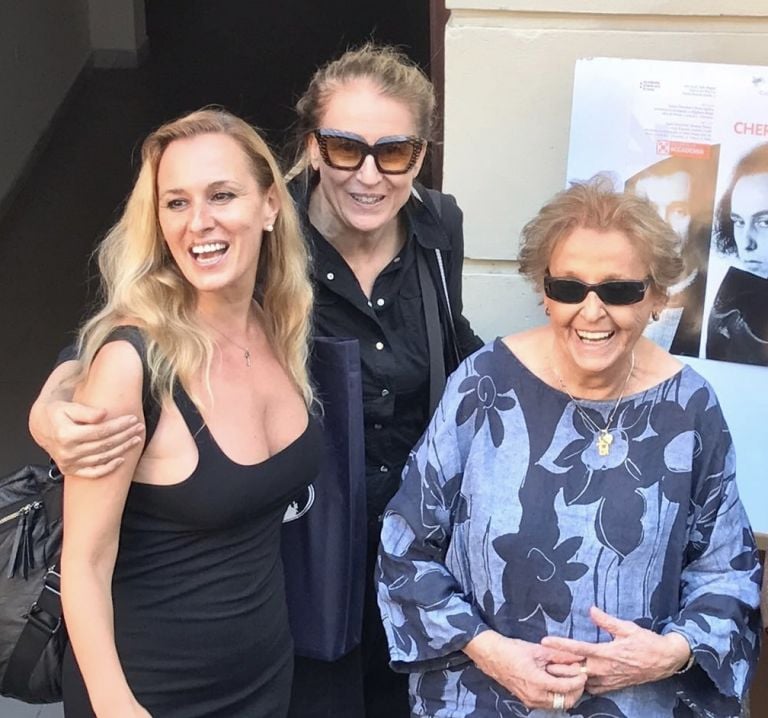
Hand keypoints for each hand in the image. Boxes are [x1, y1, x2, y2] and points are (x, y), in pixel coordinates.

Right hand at [34, 400, 143, 477]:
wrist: (41, 426)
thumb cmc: (57, 413)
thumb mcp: (68, 407)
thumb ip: (86, 411)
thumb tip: (104, 414)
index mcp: (66, 435)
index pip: (100, 431)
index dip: (119, 425)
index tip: (133, 418)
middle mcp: (68, 452)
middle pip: (104, 445)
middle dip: (125, 435)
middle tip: (139, 428)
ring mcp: (69, 463)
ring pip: (102, 458)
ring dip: (122, 449)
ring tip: (135, 439)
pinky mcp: (71, 470)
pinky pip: (93, 473)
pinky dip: (108, 468)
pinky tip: (122, 460)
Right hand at [464, 631, 586, 710]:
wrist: (491, 655)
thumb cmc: (512, 649)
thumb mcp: (537, 650)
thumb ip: (560, 655)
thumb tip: (578, 656)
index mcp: (537, 683)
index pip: (566, 688)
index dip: (578, 681)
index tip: (584, 672)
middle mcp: (535, 697)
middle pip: (565, 702)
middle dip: (575, 691)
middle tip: (579, 678)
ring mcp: (530, 701)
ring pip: (557, 704)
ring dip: (566, 694)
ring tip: (569, 678)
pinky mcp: (527, 701)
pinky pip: (548, 702)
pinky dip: (556, 695)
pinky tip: (557, 681)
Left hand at [542, 606, 691, 694]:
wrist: (666, 661)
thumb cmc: (646, 642)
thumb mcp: (628, 627)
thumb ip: (607, 620)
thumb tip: (591, 610)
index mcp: (607, 653)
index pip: (579, 649)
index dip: (560, 645)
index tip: (545, 641)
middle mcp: (606, 669)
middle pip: (575, 669)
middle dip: (558, 665)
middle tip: (541, 659)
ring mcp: (609, 680)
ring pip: (583, 681)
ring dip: (568, 676)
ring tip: (552, 668)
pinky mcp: (614, 686)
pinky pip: (593, 689)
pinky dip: (582, 685)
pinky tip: (574, 679)